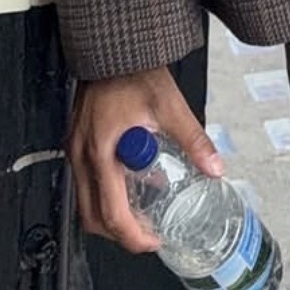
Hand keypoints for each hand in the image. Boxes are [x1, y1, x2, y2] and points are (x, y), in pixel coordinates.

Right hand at [66, 65, 222, 252]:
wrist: (112, 48)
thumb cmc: (134, 72)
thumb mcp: (170, 106)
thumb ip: (193, 140)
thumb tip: (213, 168)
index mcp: (102, 151)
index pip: (111, 213)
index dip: (133, 236)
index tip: (153, 241)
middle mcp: (82, 155)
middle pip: (91, 216)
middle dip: (119, 234)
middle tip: (148, 235)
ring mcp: (75, 148)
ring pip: (84, 202)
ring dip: (110, 215)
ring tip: (141, 213)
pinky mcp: (77, 141)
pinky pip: (85, 182)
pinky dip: (105, 194)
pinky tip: (131, 183)